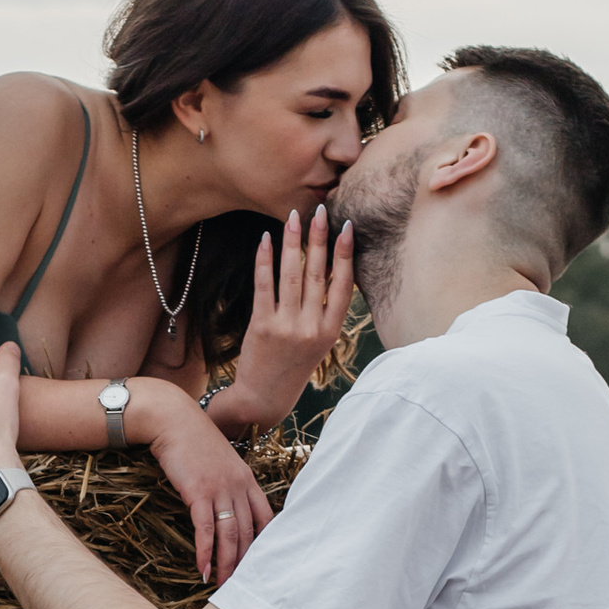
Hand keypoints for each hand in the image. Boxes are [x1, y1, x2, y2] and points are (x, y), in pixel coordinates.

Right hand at [141, 383, 274, 585]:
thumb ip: (227, 481)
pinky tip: (203, 569)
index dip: (264, 544)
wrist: (173, 419)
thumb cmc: (192, 439)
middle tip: (240, 586)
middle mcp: (239, 486)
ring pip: (230, 535)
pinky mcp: (199, 492)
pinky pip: (206, 529)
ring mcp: (221, 489)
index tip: (260, 564)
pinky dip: (205, 552)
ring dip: (226, 564)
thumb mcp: (218, 460)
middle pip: (248, 533)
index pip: (265, 518)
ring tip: (221, 587)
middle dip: (245, 563)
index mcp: (247, 479)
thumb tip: (223, 503)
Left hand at [204, 204, 355, 435]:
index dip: (345, 254)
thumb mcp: (318, 344)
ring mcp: (287, 328)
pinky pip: (264, 286)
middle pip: (318, 274)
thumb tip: (330, 270)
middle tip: (321, 210)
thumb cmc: (291, 367)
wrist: (263, 399)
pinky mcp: (262, 327)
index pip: (343, 285)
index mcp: (330, 332)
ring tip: (293, 216)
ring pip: (292, 275)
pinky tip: (265, 240)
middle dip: (319, 238)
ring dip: (293, 242)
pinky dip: (265, 260)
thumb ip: (324, 312)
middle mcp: (312, 328)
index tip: (347, 227)